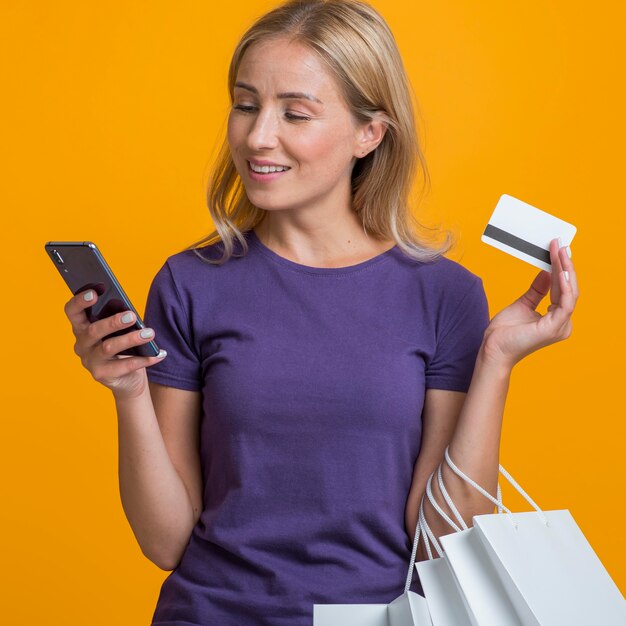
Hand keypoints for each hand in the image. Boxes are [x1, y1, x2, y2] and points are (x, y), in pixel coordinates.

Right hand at [64, 289, 166, 399]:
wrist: (127, 379)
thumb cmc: (122, 347)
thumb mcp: (118, 331)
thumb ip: (119, 319)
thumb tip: (130, 312)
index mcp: (81, 327)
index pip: (72, 312)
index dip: (80, 301)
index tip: (94, 293)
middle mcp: (82, 344)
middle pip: (93, 330)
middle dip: (113, 322)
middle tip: (132, 315)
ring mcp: (90, 361)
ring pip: (109, 347)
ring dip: (131, 339)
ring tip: (150, 333)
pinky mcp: (102, 375)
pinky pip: (125, 366)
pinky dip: (144, 359)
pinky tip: (159, 353)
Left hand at [480, 238, 577, 368]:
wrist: (493, 348)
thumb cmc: (505, 332)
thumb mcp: (523, 303)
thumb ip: (537, 290)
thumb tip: (546, 272)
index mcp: (556, 318)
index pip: (563, 288)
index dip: (561, 268)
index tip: (557, 250)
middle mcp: (563, 323)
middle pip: (569, 288)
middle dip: (565, 265)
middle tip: (560, 245)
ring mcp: (560, 326)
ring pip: (569, 292)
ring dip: (565, 270)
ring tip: (560, 252)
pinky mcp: (554, 327)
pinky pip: (565, 303)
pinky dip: (563, 286)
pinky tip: (559, 271)